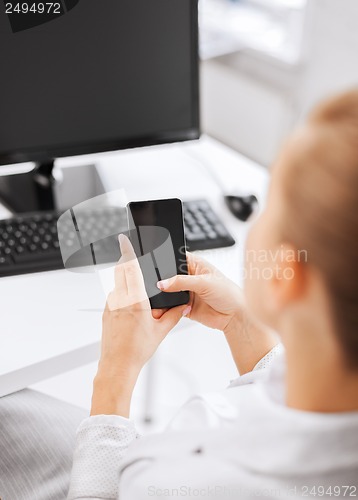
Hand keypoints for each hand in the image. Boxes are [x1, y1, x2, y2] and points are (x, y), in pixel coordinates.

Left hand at [91, 234, 190, 415]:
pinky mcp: (105, 312)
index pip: (130, 268)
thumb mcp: (161, 331)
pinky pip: (114, 296)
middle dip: (126, 261)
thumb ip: (174, 315)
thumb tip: (183, 305)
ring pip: (117, 283)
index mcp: (135, 301)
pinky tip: (132, 307)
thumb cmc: (136, 350)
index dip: (127, 251)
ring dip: (126, 280)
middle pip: (120, 271)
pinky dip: (122, 294)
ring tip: (139, 294)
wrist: (117, 366)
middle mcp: (120, 299)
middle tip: (133, 255)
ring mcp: (110, 305)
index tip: (124, 239)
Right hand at [157, 252, 277, 373]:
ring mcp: (185, 291)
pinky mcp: (184, 306)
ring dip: (163, 295)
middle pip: (168, 276)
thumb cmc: (228, 294)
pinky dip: (165, 308)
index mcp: (195, 264)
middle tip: (156, 284)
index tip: (155, 266)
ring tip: (159, 297)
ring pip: (167, 292)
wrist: (234, 317)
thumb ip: (182, 282)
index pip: (175, 257)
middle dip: (161, 280)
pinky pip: (169, 306)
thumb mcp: (204, 283)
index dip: (165, 260)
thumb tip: (163, 283)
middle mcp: (188, 277)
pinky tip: (164, 308)